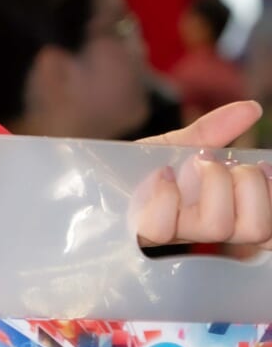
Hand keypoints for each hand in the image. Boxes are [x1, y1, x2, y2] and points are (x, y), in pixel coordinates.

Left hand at [135, 101, 271, 247]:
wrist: (91, 175)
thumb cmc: (141, 167)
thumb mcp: (180, 145)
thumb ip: (214, 130)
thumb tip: (252, 108)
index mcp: (226, 215)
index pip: (269, 235)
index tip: (261, 167)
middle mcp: (204, 233)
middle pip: (256, 229)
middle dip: (250, 184)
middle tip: (221, 164)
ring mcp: (174, 237)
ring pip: (217, 227)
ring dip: (213, 183)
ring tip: (195, 164)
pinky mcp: (140, 235)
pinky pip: (164, 226)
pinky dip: (167, 193)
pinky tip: (162, 174)